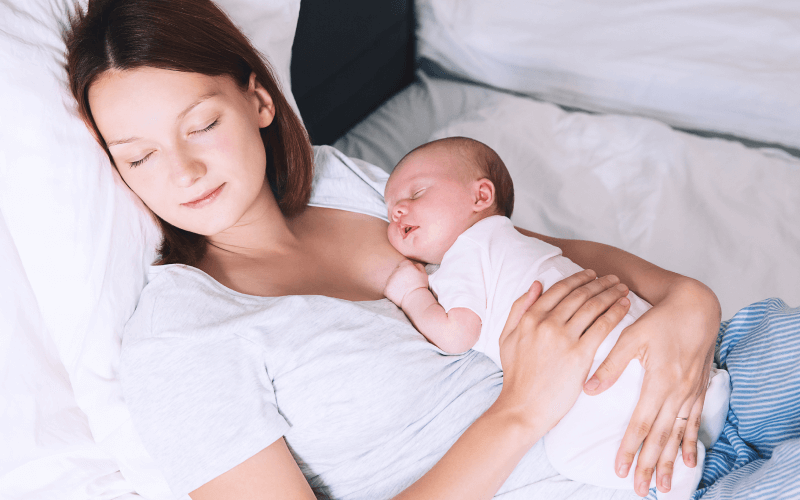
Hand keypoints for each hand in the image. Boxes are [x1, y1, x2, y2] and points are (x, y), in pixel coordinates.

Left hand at [384, 259, 428, 306]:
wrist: (415, 299)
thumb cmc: (421, 286)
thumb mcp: (424, 273)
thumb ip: (418, 266)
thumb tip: (414, 265)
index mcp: (405, 265)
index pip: (403, 263)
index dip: (407, 269)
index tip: (409, 276)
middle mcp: (396, 271)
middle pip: (396, 270)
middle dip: (400, 275)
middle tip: (406, 283)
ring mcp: (390, 280)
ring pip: (391, 279)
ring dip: (395, 282)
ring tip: (403, 289)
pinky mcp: (387, 288)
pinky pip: (388, 288)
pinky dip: (392, 291)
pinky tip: (398, 294)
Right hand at [495, 270, 631, 435]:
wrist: (523, 407)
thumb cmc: (516, 376)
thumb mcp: (506, 337)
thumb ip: (519, 308)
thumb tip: (536, 284)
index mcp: (530, 318)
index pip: (559, 289)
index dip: (579, 278)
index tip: (592, 274)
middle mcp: (546, 323)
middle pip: (579, 294)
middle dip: (599, 282)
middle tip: (613, 278)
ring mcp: (563, 338)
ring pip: (593, 306)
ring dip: (610, 293)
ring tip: (622, 288)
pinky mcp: (580, 355)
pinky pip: (602, 326)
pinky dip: (616, 312)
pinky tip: (624, 305)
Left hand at [582, 279, 719, 495]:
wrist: (696, 308)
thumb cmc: (661, 319)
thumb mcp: (632, 337)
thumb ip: (610, 365)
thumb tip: (589, 389)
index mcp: (659, 381)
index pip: (641, 423)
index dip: (630, 448)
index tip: (620, 469)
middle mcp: (677, 393)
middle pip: (660, 437)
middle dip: (650, 465)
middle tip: (640, 489)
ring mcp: (691, 393)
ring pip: (678, 435)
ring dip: (670, 461)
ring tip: (665, 486)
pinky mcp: (698, 390)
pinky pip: (694, 423)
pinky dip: (690, 443)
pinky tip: (691, 462)